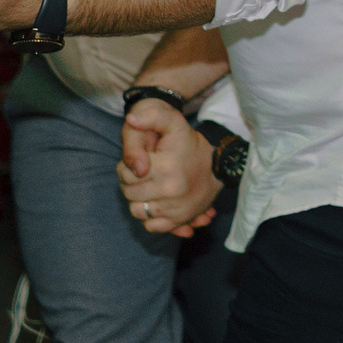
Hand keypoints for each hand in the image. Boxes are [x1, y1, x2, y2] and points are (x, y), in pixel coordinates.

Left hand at [118, 101, 219, 237]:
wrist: (217, 162)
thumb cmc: (188, 142)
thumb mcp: (173, 122)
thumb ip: (151, 116)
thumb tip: (131, 119)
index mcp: (165, 167)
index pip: (126, 175)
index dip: (125, 168)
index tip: (138, 163)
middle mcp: (171, 190)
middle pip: (130, 194)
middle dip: (130, 184)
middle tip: (142, 175)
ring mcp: (175, 208)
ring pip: (137, 211)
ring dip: (137, 200)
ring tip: (147, 189)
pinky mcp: (180, 220)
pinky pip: (151, 226)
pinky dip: (149, 217)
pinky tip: (155, 203)